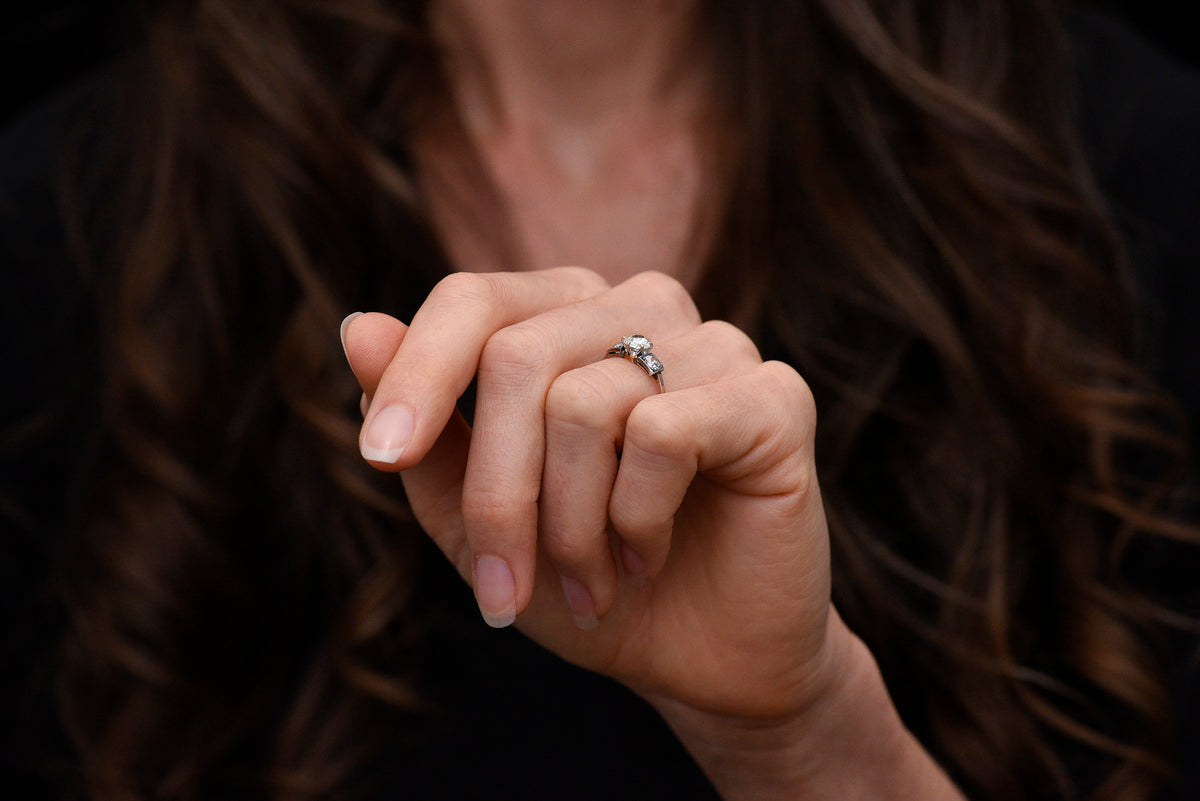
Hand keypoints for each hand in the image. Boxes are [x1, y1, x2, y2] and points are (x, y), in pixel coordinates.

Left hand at [341, 267, 829, 715]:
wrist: (701, 658)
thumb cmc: (586, 577)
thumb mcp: (479, 518)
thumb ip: (426, 430)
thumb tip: (355, 328)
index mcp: (569, 318)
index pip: (473, 299)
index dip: (416, 374)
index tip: (380, 459)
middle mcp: (643, 308)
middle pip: (518, 360)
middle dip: (496, 495)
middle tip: (504, 591)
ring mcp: (715, 345)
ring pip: (585, 404)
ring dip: (567, 526)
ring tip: (589, 582)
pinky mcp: (773, 396)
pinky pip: (663, 434)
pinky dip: (635, 520)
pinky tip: (647, 556)